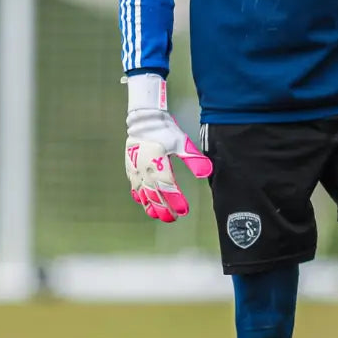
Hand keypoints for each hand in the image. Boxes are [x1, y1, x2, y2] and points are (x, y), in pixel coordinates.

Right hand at [124, 74, 211, 221]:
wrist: (143, 119)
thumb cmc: (164, 131)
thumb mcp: (182, 143)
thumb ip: (194, 159)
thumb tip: (207, 172)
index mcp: (158, 165)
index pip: (168, 188)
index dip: (176, 201)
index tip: (184, 211)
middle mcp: (145, 170)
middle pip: (154, 195)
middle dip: (164, 208)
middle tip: (173, 218)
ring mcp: (136, 170)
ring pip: (142, 193)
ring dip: (150, 205)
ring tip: (158, 215)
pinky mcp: (130, 168)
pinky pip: (133, 186)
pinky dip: (139, 195)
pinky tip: (143, 201)